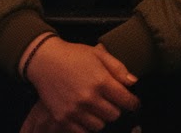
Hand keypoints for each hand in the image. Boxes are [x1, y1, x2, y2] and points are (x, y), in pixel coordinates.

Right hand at [23, 37, 138, 131]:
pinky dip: (87, 126)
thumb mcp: (100, 55)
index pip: (126, 100)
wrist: (45, 62)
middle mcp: (88, 98)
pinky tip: (87, 115)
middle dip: (117, 108)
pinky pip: (82, 132)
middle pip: (114, 115)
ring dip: (102, 118)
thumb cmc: (75, 55)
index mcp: (101, 81)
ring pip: (100, 125)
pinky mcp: (62, 118)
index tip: (134, 103)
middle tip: (113, 102)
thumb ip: (118, 69)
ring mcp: (74, 110)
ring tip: (98, 108)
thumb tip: (134, 82)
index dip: (133, 103)